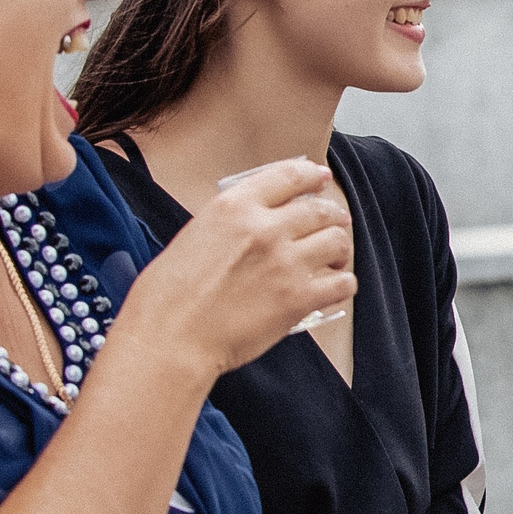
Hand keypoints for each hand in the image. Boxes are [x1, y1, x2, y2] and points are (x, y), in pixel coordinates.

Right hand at [123, 158, 357, 377]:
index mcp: (234, 206)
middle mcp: (265, 228)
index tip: (321, 179)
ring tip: (332, 259)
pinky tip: (332, 287)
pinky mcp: (298, 298)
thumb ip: (233, 222)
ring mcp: (285, 263)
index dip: (313, 176)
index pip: (290, 175)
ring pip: (337, 241)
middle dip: (332, 215)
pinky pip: (342, 284)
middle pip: (320, 209)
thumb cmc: (169, 295)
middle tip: (334, 224)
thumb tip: (261, 220)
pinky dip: (343, 284)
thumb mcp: (195, 234)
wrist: (170, 338)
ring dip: (339, 249)